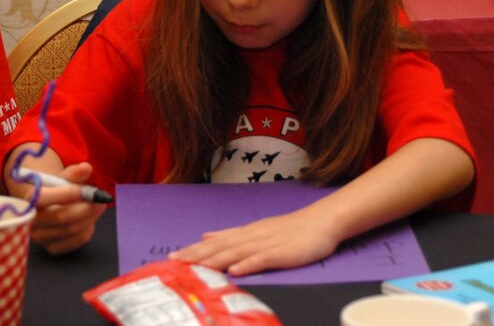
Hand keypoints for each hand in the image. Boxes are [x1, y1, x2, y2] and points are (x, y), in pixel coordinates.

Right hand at [27, 162, 106, 254]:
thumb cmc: (56, 188)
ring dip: (90, 217)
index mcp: (29, 199)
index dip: (65, 194)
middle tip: (101, 199)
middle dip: (85, 208)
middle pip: (61, 217)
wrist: (49, 205)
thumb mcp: (63, 177)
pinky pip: (76, 241)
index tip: (84, 190)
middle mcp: (31, 220)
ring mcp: (40, 237)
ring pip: (71, 229)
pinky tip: (90, 219)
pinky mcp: (52, 248)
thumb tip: (86, 168)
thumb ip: (74, 172)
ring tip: (99, 206)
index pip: (43, 198)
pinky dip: (88, 229)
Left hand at [168, 206, 339, 275]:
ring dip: (214, 260)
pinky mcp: (281, 252)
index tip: (172, 257)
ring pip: (235, 252)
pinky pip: (262, 259)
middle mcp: (251, 236)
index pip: (213, 243)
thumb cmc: (290, 229)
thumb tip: (206, 236)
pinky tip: (234, 271)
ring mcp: (266, 243)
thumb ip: (231, 234)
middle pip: (219, 247)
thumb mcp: (256, 230)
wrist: (321, 221)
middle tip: (174, 263)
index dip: (193, 250)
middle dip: (196, 255)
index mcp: (244, 233)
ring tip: (195, 267)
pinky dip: (248, 264)